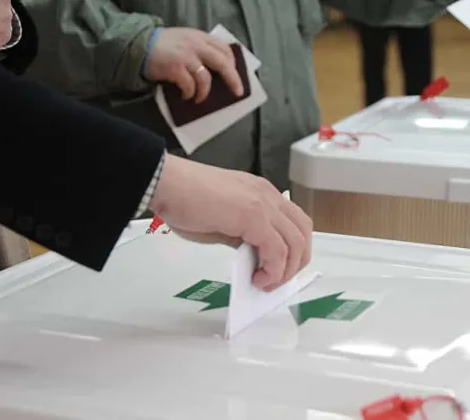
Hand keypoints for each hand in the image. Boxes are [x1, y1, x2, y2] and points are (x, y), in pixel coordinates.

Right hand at [146, 27, 244, 103]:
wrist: (140, 46)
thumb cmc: (164, 46)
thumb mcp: (186, 39)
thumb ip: (200, 48)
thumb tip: (217, 70)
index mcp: (200, 37)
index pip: (224, 49)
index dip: (233, 64)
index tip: (235, 76)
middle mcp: (196, 45)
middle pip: (222, 63)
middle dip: (233, 79)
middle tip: (237, 92)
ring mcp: (186, 57)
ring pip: (205, 79)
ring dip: (204, 93)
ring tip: (198, 98)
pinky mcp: (175, 68)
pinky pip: (189, 86)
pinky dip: (189, 94)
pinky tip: (185, 96)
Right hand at [149, 155, 312, 290]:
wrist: (166, 184)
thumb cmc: (183, 199)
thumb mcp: (221, 221)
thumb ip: (241, 235)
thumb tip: (252, 255)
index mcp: (261, 193)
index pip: (293, 221)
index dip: (292, 249)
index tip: (278, 269)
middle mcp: (267, 196)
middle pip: (303, 232)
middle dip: (296, 262)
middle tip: (277, 280)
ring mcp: (263, 205)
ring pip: (296, 243)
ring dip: (285, 270)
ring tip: (266, 283)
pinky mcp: (254, 218)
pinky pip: (277, 251)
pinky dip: (273, 270)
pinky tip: (258, 279)